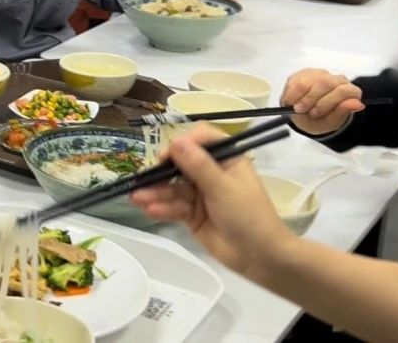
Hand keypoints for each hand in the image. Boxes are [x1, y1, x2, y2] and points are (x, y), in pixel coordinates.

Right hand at [130, 126, 295, 278]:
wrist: (260, 257)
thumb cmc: (248, 216)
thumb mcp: (223, 187)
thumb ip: (197, 165)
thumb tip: (174, 141)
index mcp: (226, 159)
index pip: (201, 140)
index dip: (183, 143)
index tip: (168, 153)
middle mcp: (212, 173)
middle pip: (181, 163)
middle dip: (161, 171)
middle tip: (145, 178)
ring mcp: (201, 194)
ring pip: (173, 187)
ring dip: (156, 192)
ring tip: (137, 198)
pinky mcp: (192, 215)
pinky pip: (173, 206)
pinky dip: (161, 208)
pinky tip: (150, 210)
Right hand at [281, 68, 364, 135]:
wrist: (307, 117)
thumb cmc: (322, 120)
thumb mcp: (330, 123)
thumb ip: (342, 113)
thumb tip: (358, 104)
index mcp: (350, 92)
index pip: (344, 91)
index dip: (328, 102)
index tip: (313, 113)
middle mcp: (337, 80)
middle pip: (325, 83)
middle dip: (310, 99)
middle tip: (300, 110)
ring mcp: (321, 74)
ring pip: (310, 80)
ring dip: (299, 95)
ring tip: (295, 106)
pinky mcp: (305, 73)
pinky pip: (296, 79)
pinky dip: (291, 92)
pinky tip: (291, 101)